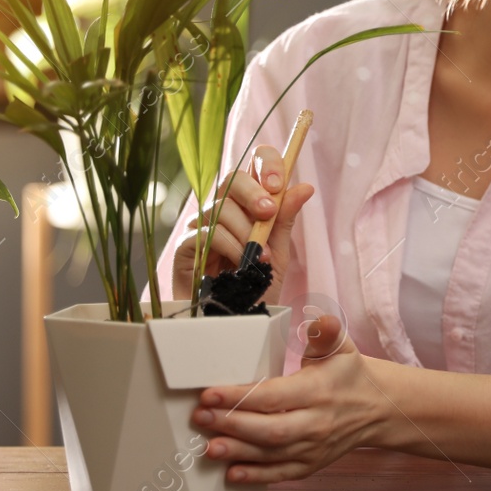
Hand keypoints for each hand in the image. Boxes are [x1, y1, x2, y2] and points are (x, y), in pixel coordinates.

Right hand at [171, 143, 314, 303]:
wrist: (237, 325)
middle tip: (267, 213)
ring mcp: (202, 227)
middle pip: (232, 179)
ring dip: (245, 231)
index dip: (266, 164)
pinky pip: (205, 233)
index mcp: (248, 206)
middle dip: (253, 192)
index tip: (278, 183)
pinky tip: (241, 263)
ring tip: (260, 257)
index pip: (253, 167)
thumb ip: (285, 221)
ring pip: (220, 207)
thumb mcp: (278, 255)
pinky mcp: (185, 247)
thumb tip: (304, 187)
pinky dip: (229, 245)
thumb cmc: (256, 290)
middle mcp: (223, 211)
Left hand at [191, 314, 382, 483]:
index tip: (210, 394)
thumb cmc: (350, 375)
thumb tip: (319, 321)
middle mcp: (316, 423)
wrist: (378, 409)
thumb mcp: (342, 347)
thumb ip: (326, 332)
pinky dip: (256, 476)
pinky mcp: (311, 465)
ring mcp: (314, 448)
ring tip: (209, 448)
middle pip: (269, 430)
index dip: (239, 397)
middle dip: (231, 425)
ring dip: (238, 452)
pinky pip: (281, 474)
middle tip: (200, 418)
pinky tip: (232, 473)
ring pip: (272, 454)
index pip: (273, 396)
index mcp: (318, 391)